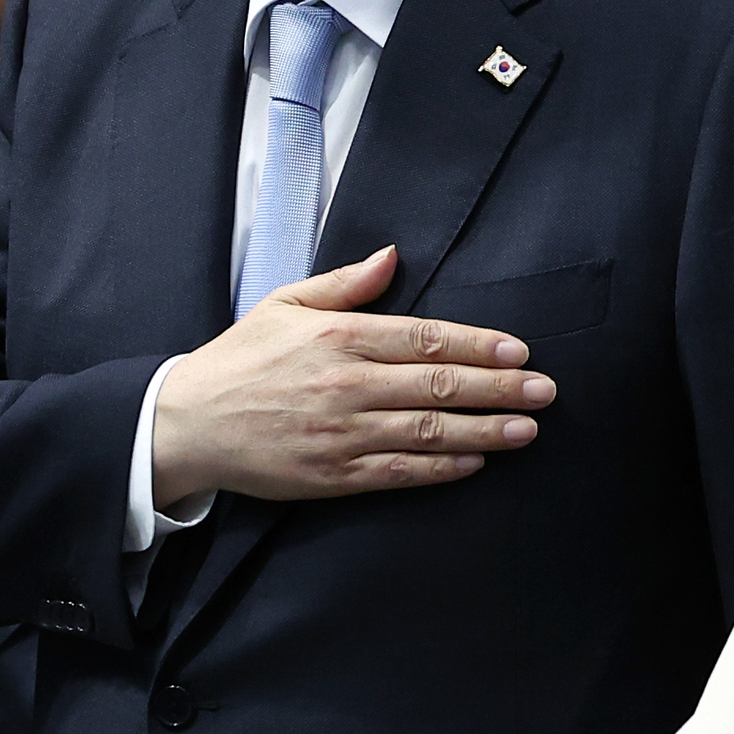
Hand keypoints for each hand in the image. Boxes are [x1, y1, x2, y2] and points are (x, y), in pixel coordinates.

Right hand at [145, 246, 551, 509]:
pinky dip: (441, 468)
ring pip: (427, 431)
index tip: (518, 350)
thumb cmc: (239, 359)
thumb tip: (392, 256)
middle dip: (498, 389)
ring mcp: (341, 434)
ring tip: (527, 430)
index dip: (476, 345)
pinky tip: (475, 463)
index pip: (422, 339)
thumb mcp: (284, 304)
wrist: (188, 424)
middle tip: (545, 391)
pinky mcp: (333, 476)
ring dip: (484, 432)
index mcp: (337, 338)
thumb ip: (344, 284)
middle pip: (437, 385)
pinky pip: (399, 472)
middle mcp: (345, 386)